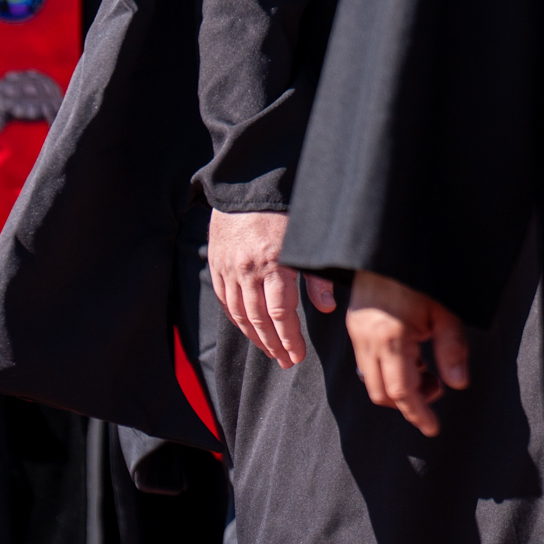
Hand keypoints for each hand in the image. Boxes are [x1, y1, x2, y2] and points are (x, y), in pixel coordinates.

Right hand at [208, 210, 336, 368]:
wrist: (249, 182)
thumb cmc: (285, 209)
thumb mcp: (307, 238)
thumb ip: (316, 275)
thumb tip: (327, 307)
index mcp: (273, 264)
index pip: (280, 314)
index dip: (289, 339)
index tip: (297, 356)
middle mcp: (247, 270)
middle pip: (258, 320)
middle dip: (273, 345)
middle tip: (285, 361)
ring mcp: (228, 267)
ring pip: (238, 313)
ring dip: (254, 337)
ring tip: (269, 351)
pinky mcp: (216, 263)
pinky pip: (224, 299)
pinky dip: (235, 318)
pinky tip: (247, 328)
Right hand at [344, 272, 468, 437]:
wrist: (387, 246)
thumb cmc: (420, 277)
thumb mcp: (445, 311)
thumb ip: (452, 350)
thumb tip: (458, 384)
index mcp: (392, 339)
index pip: (403, 393)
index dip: (419, 413)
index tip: (432, 427)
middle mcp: (368, 341)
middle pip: (383, 394)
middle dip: (409, 403)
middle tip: (435, 389)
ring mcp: (357, 334)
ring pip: (371, 380)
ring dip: (397, 387)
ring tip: (424, 369)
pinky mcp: (353, 326)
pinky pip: (366, 362)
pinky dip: (386, 370)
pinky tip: (409, 354)